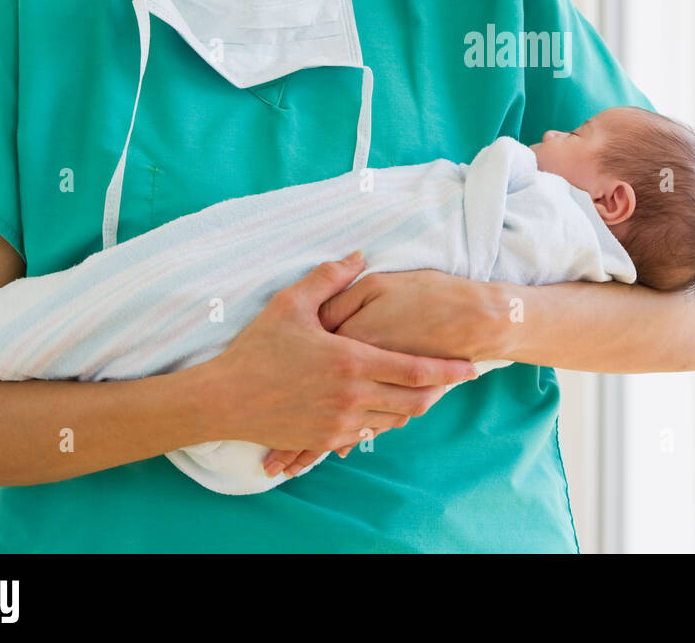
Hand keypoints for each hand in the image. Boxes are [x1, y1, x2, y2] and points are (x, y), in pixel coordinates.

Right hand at [203, 252, 477, 479]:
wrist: (223, 400)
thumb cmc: (257, 349)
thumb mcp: (291, 303)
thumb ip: (329, 277)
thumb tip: (358, 254)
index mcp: (351, 361)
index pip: (415, 369)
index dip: (447, 369)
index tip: (471, 366)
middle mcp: (352, 397)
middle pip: (413, 401)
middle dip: (438, 392)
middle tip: (452, 380)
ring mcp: (339, 422)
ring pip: (393, 420)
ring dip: (410, 407)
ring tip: (421, 391)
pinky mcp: (324, 439)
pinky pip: (366, 434)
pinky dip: (381, 421)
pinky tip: (383, 408)